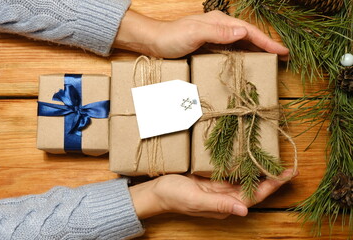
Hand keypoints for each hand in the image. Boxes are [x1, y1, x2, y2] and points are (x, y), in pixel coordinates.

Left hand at [114, 10, 288, 59]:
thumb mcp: (195, 34)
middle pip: (249, 35)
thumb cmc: (172, 38)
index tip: (282, 51)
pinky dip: (244, 54)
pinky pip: (232, 49)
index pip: (248, 31)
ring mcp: (215, 36)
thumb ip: (218, 33)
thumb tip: (243, 32)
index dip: (266, 41)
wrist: (154, 42)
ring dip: (257, 50)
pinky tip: (248, 61)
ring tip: (271, 59)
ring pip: (242, 42)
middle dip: (266, 45)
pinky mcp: (210, 45)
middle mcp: (220, 27)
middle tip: (283, 57)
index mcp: (219, 21)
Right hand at [129, 169, 297, 218]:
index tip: (288, 174)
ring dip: (260, 170)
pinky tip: (250, 156)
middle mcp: (226, 196)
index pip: (254, 196)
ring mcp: (220, 186)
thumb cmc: (175, 196)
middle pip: (254, 187)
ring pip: (246, 179)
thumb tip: (244, 210)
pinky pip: (233, 171)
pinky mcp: (213, 177)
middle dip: (272, 177)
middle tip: (289, 165)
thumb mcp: (195, 200)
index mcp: (225, 205)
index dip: (273, 186)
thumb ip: (218, 204)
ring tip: (274, 159)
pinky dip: (244, 164)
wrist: (158, 190)